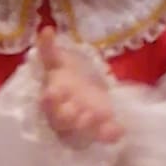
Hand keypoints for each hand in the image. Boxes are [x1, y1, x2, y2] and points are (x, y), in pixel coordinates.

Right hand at [36, 28, 123, 149]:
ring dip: (89, 126)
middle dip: (70, 117)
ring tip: (99, 116)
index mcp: (52, 98)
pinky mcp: (98, 131)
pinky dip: (110, 134)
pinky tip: (119, 129)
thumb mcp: (58, 63)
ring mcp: (81, 126)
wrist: (84, 92)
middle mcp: (64, 115)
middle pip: (63, 121)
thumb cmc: (67, 79)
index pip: (48, 102)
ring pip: (82, 131)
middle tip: (82, 111)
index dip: (50, 100)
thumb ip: (49, 49)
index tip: (53, 94)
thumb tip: (46, 29)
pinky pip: (103, 136)